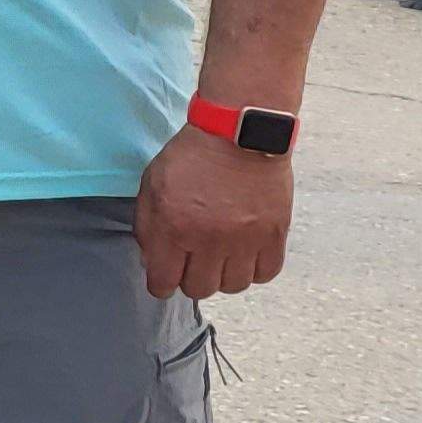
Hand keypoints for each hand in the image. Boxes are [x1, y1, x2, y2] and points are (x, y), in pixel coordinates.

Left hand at [133, 124, 291, 297]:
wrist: (239, 133)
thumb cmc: (191, 157)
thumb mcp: (152, 186)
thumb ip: (148, 227)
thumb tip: (152, 262)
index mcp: (173, 228)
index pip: (163, 283)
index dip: (161, 283)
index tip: (166, 276)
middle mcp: (208, 240)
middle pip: (199, 289)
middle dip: (191, 279)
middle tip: (194, 262)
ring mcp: (244, 240)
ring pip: (233, 286)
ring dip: (224, 276)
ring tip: (221, 257)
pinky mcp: (274, 234)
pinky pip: (265, 273)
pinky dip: (255, 269)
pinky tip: (246, 254)